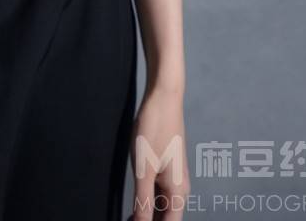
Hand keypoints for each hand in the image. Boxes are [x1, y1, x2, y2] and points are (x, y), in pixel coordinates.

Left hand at [129, 83, 190, 220]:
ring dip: (147, 214)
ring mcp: (174, 176)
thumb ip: (143, 201)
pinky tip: (134, 202)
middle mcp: (180, 188)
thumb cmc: (155, 128)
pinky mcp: (167, 166)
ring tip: (127, 216)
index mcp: (178, 192)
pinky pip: (159, 192)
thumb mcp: (143, 168)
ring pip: (161, 207)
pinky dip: (148, 200)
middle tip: (126, 219)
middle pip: (165, 218)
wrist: (164, 96)